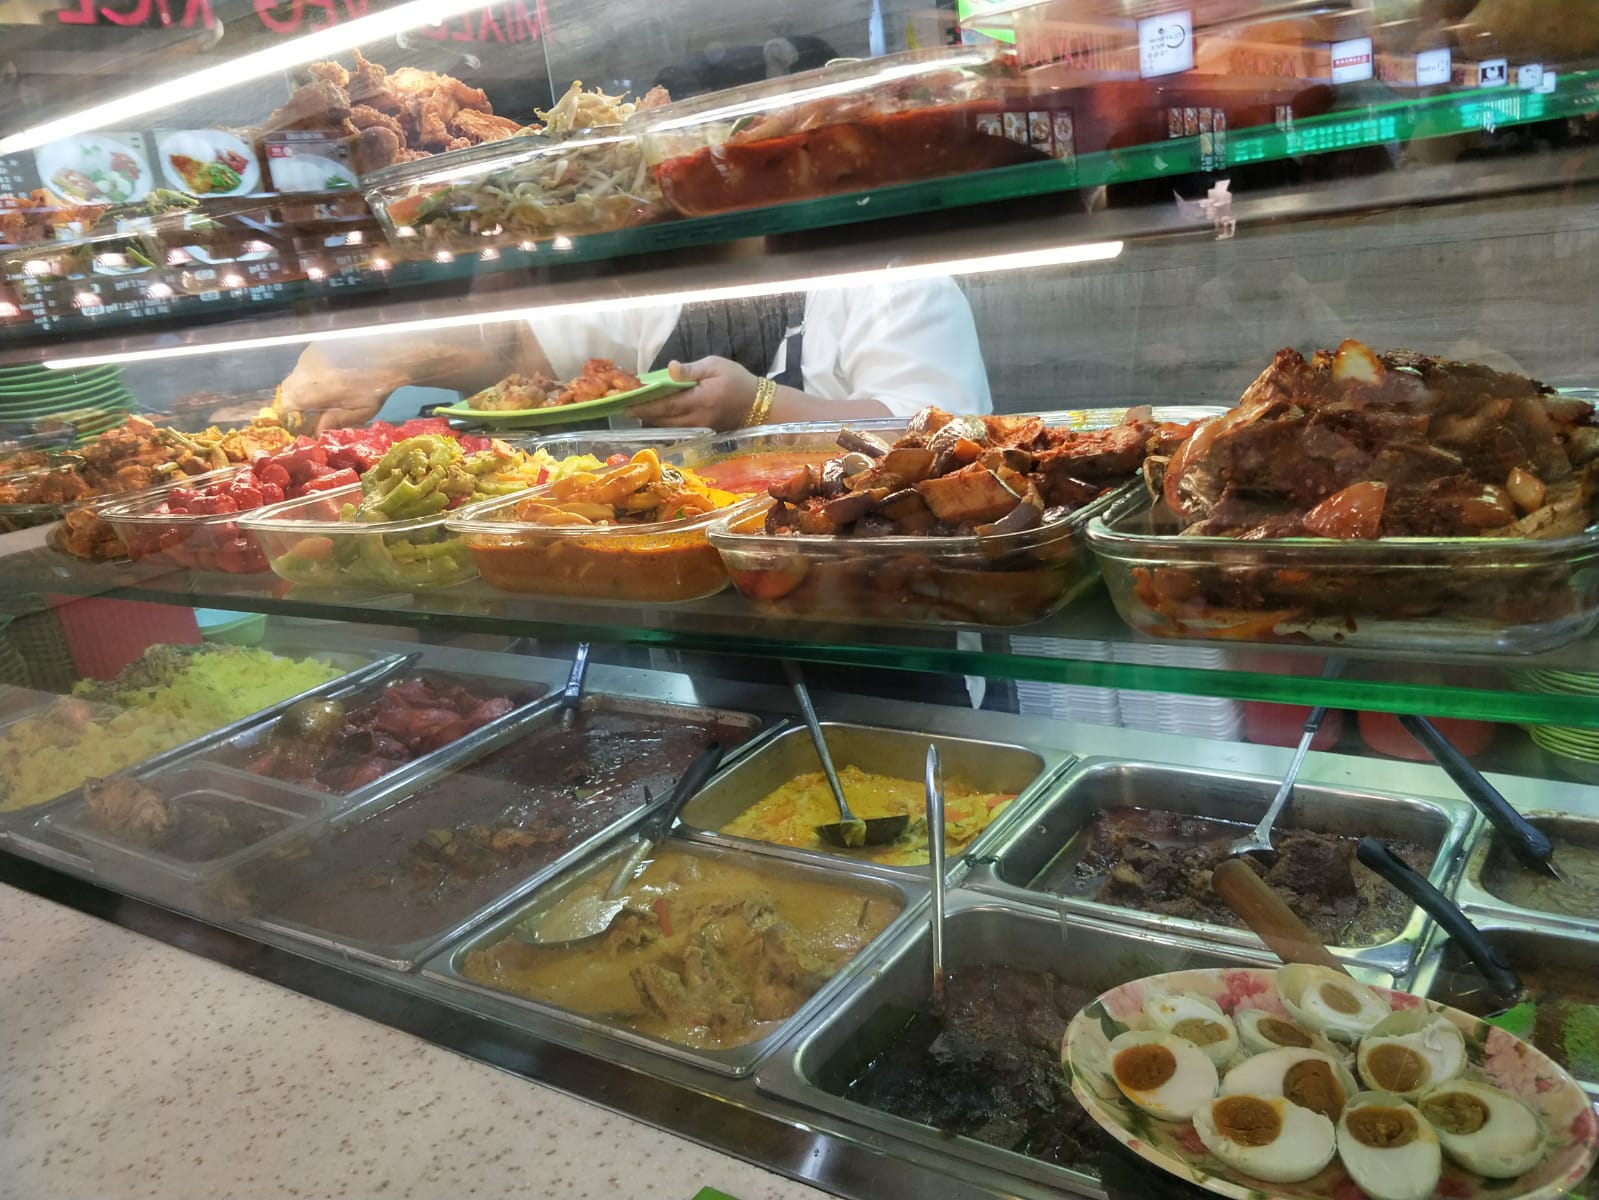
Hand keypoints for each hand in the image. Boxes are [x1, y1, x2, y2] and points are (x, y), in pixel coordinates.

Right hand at [276, 345, 409, 433]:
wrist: (388, 354)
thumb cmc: (375, 388)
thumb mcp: (358, 412)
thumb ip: (333, 422)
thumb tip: (316, 433)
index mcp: (310, 391)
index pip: (285, 405)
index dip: (292, 413)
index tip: (304, 418)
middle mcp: (303, 371)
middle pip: (288, 388)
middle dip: (299, 398)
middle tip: (316, 404)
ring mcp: (308, 354)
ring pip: (297, 373)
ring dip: (307, 382)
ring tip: (329, 386)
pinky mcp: (316, 344)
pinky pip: (308, 360)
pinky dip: (315, 368)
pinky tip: (333, 371)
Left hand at [630, 357, 757, 431]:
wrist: (760, 406)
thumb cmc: (738, 381)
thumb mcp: (716, 366)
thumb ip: (690, 370)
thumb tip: (669, 369)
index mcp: (699, 400)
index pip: (665, 404)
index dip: (643, 405)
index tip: (625, 403)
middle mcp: (696, 418)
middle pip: (662, 419)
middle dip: (642, 413)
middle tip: (622, 407)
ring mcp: (699, 428)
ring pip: (667, 426)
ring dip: (650, 418)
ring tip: (634, 410)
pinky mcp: (701, 432)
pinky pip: (676, 429)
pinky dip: (663, 422)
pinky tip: (654, 415)